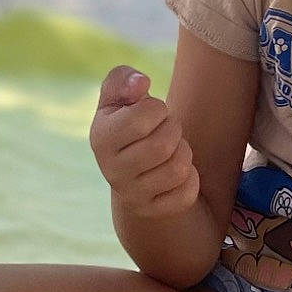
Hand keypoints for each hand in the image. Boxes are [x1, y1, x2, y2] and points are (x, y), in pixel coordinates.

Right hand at [90, 64, 202, 218]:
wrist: (128, 167)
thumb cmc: (126, 120)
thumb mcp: (117, 95)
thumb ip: (123, 79)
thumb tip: (140, 84)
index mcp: (100, 137)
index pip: (144, 117)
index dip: (157, 108)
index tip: (152, 112)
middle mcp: (111, 170)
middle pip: (164, 145)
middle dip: (174, 129)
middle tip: (166, 129)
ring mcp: (131, 195)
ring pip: (179, 169)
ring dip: (184, 152)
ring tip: (171, 148)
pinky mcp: (152, 211)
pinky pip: (187, 194)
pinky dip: (190, 178)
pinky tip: (175, 172)